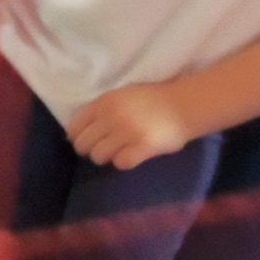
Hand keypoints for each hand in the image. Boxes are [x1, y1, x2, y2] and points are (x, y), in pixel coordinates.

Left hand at [67, 83, 193, 169]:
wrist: (184, 105)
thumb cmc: (153, 100)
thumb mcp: (122, 96)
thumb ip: (102, 109)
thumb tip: (79, 131)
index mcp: (105, 102)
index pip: (75, 126)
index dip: (78, 136)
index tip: (87, 140)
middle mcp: (112, 116)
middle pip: (83, 145)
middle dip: (91, 150)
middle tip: (105, 149)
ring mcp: (127, 132)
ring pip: (99, 156)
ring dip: (108, 157)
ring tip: (120, 151)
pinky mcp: (142, 146)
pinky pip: (121, 163)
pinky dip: (124, 162)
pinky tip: (133, 155)